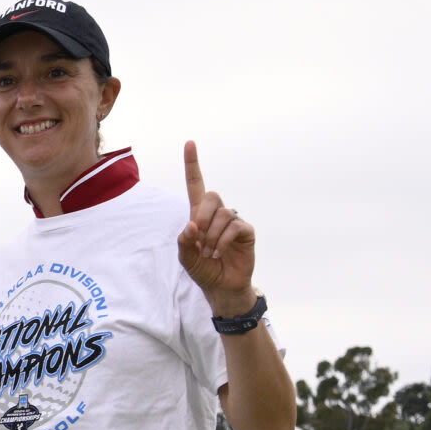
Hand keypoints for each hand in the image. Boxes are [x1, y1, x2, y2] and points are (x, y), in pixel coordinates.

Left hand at [177, 140, 257, 311]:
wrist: (221, 287)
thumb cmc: (202, 270)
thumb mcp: (185, 257)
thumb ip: (184, 241)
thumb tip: (192, 225)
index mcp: (199, 215)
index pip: (195, 185)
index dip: (192, 165)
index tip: (189, 142)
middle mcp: (217, 213)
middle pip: (211, 195)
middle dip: (202, 215)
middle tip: (198, 237)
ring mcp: (233, 221)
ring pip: (222, 214)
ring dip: (211, 236)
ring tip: (209, 253)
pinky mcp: (246, 231)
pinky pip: (234, 226)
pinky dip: (222, 241)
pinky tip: (218, 253)